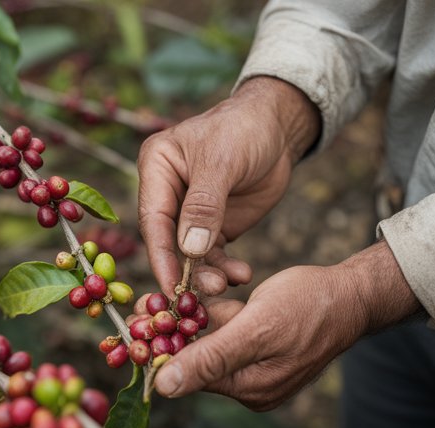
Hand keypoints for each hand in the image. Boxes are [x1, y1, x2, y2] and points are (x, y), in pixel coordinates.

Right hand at [137, 76, 319, 296]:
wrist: (281, 127)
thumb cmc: (246, 128)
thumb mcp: (223, 161)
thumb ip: (204, 206)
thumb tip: (190, 250)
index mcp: (157, 169)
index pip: (153, 220)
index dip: (161, 256)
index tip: (171, 286)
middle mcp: (167, 195)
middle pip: (168, 243)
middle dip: (185, 270)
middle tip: (204, 293)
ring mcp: (188, 215)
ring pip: (190, 255)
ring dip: (207, 274)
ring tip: (227, 284)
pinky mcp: (212, 228)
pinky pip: (213, 255)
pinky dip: (225, 268)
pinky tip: (240, 275)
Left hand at [152, 240, 423, 407]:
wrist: (356, 294)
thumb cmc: (312, 307)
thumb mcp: (256, 330)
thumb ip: (210, 358)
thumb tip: (162, 387)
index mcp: (248, 389)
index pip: (189, 375)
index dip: (158, 349)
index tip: (134, 324)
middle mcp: (248, 385)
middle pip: (194, 359)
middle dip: (167, 332)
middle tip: (141, 305)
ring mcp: (254, 366)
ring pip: (207, 341)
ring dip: (186, 318)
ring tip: (155, 299)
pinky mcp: (258, 346)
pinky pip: (225, 332)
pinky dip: (212, 314)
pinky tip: (197, 296)